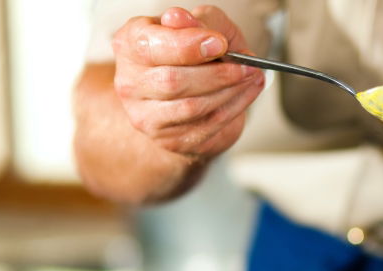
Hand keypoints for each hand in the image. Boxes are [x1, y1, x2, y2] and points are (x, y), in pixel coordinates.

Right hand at [111, 5, 263, 159]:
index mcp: (130, 44)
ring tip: (252, 76)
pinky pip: (206, 126)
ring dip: (229, 91)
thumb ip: (197, 21)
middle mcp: (130, 82)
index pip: (151, 46)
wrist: (193, 96)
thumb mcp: (202, 27)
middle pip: (172, 81)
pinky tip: (247, 93)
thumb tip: (180, 18)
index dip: (187, 46)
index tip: (220, 44)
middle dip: (216, 73)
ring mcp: (145, 115)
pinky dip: (234, 108)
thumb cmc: (195, 56)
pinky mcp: (169, 139)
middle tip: (246, 65)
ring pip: (191, 107)